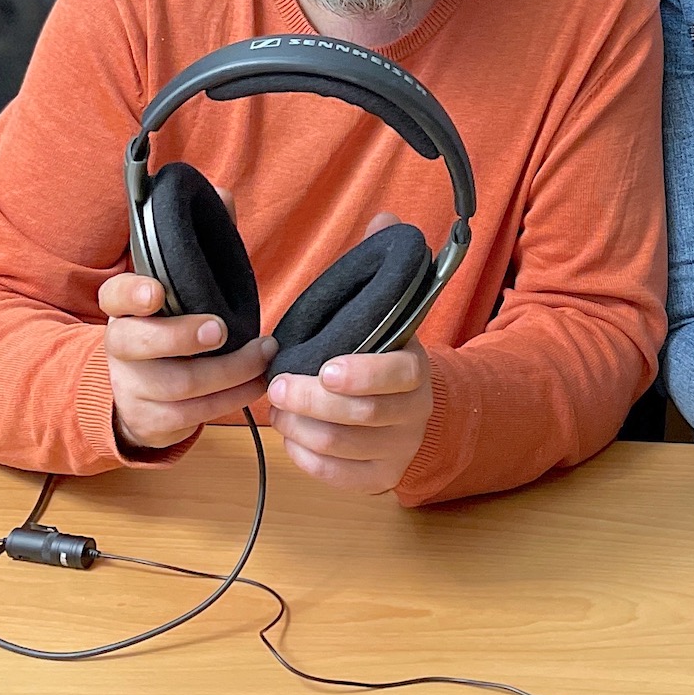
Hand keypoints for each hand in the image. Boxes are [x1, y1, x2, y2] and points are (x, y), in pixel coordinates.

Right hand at [100, 269, 273, 453]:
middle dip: (182, 336)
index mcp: (125, 311)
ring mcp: (130, 387)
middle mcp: (119, 348)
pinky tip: (256, 382)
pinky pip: (195, 413)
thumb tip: (234, 279)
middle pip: (138, 342)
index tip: (157, 293)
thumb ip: (186, 294)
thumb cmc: (170, 340)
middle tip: (221, 329)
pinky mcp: (149, 420)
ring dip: (232, 369)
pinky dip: (234, 396)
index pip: (116, 294)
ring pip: (178, 383)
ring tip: (263, 354)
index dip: (134, 294)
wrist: (142, 399)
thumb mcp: (170, 312)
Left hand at [266, 212, 436, 494]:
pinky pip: (334, 474)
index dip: (362, 374)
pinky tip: (291, 433)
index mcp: (416, 368)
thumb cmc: (384, 355)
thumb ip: (381, 267)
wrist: (415, 415)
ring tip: (277, 407)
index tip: (325, 368)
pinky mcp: (377, 478)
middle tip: (277, 386)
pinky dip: (304, 455)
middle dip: (311, 400)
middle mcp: (412, 413)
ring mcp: (396, 449)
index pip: (398, 375)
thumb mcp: (386, 313)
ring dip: (300, 426)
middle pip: (360, 415)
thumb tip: (384, 216)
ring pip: (341, 446)